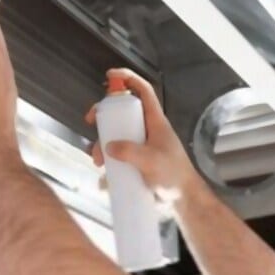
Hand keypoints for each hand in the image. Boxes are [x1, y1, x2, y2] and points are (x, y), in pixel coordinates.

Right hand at [86, 69, 200, 203]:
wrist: (183, 200)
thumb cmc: (174, 175)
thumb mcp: (151, 161)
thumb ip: (130, 152)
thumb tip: (108, 147)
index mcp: (155, 122)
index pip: (143, 92)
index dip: (128, 79)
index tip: (110, 75)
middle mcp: (146, 130)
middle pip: (122, 113)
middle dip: (105, 116)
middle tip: (91, 121)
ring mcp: (140, 146)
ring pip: (115, 136)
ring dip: (103, 145)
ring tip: (98, 161)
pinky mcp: (136, 162)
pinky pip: (117, 157)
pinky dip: (108, 164)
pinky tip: (104, 178)